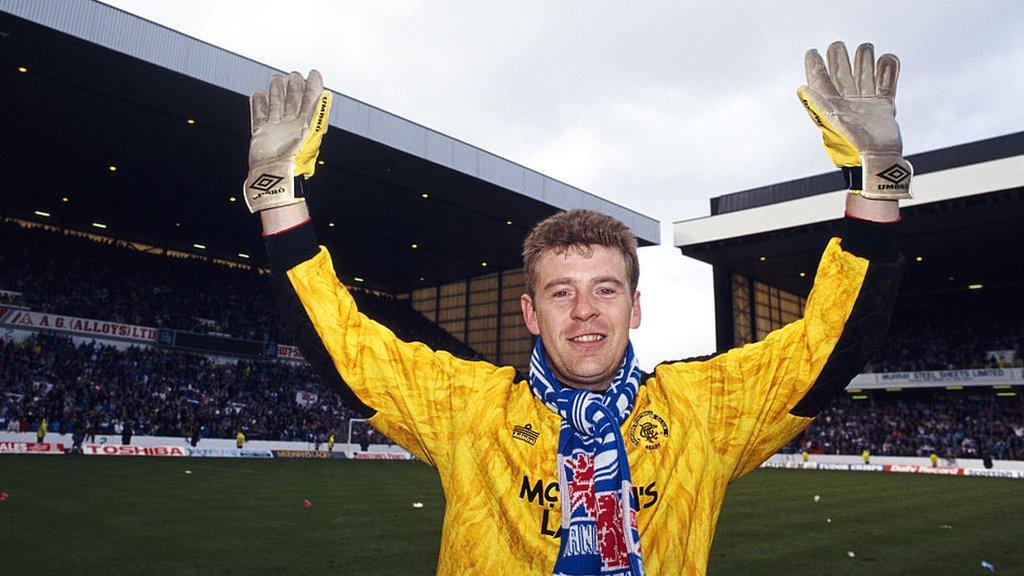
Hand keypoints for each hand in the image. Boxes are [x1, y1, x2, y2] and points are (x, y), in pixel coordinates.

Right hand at [243, 70, 331, 212]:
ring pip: (276, 105)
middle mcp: (292, 126)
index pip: (311, 100)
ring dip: (276, 92)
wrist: (275, 175)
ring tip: (276, 79)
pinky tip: (258, 95)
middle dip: (294, 87)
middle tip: (293, 74)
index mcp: (307, 124)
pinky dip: (258, 104)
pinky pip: (259, 116)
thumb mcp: (311, 130)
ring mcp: (276, 130)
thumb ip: (318, 109)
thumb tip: (327, 92)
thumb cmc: (296, 157)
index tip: (313, 73)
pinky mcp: (261, 134)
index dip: (313, 86)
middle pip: (293, 101)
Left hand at [798, 42, 911, 199]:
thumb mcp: (831, 122)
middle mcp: (848, 104)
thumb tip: (801, 87)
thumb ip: (817, 104)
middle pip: (843, 77)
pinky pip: (887, 86)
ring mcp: (867, 106)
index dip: (816, 67)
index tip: (811, 51)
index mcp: (832, 107)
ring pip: (865, 78)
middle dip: (840, 60)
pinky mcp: (884, 109)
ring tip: (865, 46)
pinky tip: (888, 59)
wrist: (877, 161)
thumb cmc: (851, 145)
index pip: (821, 82)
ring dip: (865, 62)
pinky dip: (888, 73)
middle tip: (837, 44)